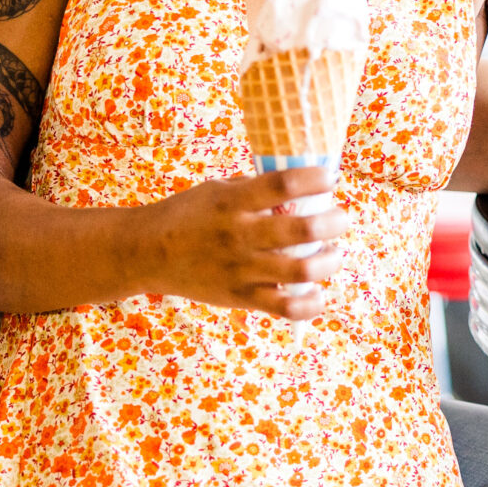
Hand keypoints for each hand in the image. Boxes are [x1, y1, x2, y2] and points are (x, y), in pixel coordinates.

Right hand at [136, 168, 351, 319]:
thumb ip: (254, 190)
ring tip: (333, 253)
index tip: (330, 178)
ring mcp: (241, 269)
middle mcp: (239, 234)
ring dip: (329, 261)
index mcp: (233, 201)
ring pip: (301, 271)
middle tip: (340, 218)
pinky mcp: (241, 297)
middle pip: (301, 230)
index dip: (314, 180)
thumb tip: (301, 186)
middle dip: (334, 222)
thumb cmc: (187, 215)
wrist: (147, 252)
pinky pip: (285, 308)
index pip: (282, 185)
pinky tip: (318, 293)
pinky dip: (310, 304)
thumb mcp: (217, 190)